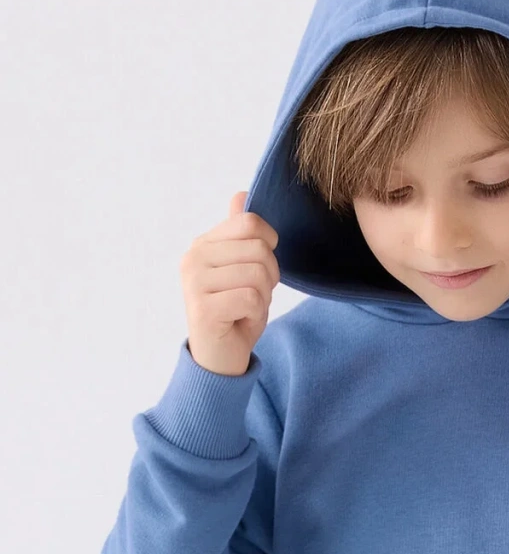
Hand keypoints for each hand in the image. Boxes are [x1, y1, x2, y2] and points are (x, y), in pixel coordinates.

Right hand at [180, 191, 279, 375]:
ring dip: (263, 298)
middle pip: (259, 249)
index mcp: (203, 244)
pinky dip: (256, 315)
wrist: (219, 359)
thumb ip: (240, 233)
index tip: (257, 271)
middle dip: (269, 277)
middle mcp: (193, 258)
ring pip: (258, 274)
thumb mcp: (241, 268)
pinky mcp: (203, 309)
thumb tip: (240, 194)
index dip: (268, 248)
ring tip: (245, 309)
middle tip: (252, 297)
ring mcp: (194, 283)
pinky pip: (252, 298)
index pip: (250, 223)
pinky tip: (240, 322)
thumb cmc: (234, 312)